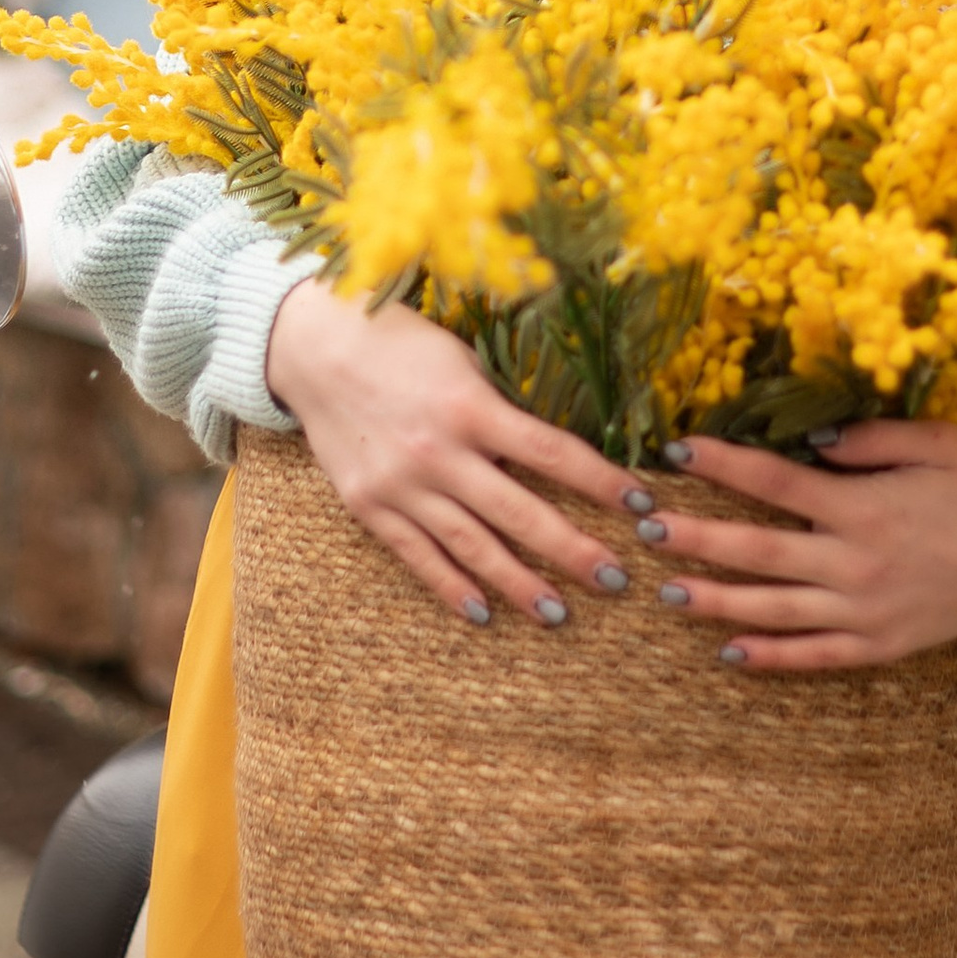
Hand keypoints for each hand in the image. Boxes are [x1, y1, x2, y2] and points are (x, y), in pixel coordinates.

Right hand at [265, 279, 640, 629]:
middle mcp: (439, 452)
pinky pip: (417, 556)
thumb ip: (503, 406)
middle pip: (520, 513)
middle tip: (616, 580)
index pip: (553, 454)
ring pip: (472, 546)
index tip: (641, 505)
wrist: (315, 349)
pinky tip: (483, 613)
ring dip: (519, 584)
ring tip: (559, 613)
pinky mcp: (369, 506)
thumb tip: (559, 449)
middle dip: (572, 551)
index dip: (602, 482)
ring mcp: (402, 485)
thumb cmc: (401, 343)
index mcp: (471, 406)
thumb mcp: (463, 360)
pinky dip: (451, 587)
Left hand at [640, 422, 956, 672]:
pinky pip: (814, 656)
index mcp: (865, 507)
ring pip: (774, 610)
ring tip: (666, 591)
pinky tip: (727, 653)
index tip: (677, 450)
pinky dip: (770, 657)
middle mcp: (856, 563)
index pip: (776, 483)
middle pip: (759, 550)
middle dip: (697, 538)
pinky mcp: (880, 646)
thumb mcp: (934, 442)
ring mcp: (865, 611)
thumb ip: (867, 440)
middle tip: (644, 528)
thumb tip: (808, 442)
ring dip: (716, 601)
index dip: (723, 464)